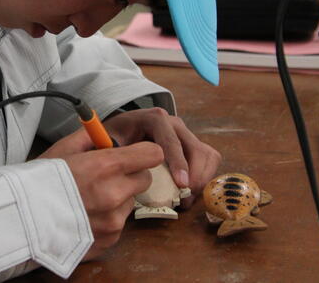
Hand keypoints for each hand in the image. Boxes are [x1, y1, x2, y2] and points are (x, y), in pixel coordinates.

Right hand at [39, 134, 163, 259]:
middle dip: (130, 175)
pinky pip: (119, 224)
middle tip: (106, 177)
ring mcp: (113, 221)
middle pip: (144, 179)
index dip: (143, 152)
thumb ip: (90, 137)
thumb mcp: (62, 149)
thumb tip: (105, 132)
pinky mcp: (109, 240)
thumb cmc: (38, 181)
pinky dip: (107, 219)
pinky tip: (84, 216)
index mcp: (105, 167)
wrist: (19, 221)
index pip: (152, 155)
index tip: (135, 154)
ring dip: (117, 199)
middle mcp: (115, 194)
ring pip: (130, 203)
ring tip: (88, 200)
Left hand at [102, 108, 220, 207]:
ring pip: (207, 155)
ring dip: (201, 179)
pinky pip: (209, 160)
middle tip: (184, 200)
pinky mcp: (192, 144)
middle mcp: (174, 123)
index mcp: (154, 119)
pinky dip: (204, 177)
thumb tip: (122, 168)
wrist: (124, 127)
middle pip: (196, 149)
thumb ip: (113, 151)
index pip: (171, 141)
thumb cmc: (116, 136)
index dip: (178, 163)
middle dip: (195, 176)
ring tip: (186, 198)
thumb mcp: (109, 140)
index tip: (182, 184)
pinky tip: (190, 191)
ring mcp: (185, 133)